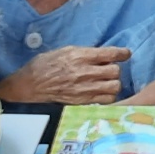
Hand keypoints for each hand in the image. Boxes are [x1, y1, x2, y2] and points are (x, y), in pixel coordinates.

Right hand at [0, 45, 129, 103]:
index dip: (122, 53)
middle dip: (115, 70)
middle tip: (109, 70)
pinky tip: (101, 94)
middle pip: (115, 71)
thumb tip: (100, 55)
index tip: (125, 54)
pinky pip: (105, 101)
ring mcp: (84, 89)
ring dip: (113, 84)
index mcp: (80, 55)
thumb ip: (83, 53)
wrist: (28, 86)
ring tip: (107, 83)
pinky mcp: (82, 102)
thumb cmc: (44, 65)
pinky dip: (108, 97)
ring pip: (114, 87)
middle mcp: (85, 72)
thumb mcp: (63, 51)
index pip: (110, 53)